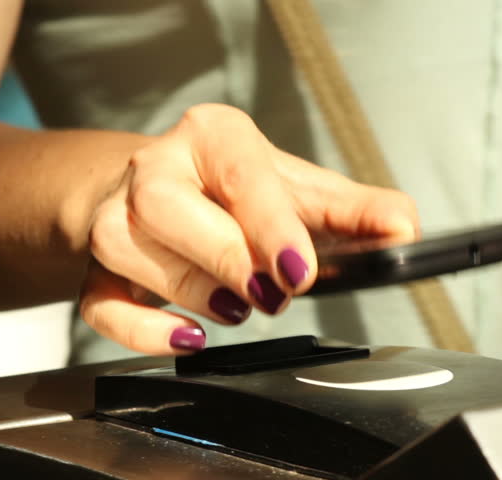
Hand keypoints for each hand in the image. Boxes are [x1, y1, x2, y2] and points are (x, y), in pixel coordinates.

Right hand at [79, 104, 418, 354]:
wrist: (166, 189)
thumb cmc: (237, 191)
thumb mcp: (301, 190)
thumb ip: (356, 212)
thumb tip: (404, 231)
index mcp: (213, 137)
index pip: (242, 176)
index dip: (272, 226)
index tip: (300, 271)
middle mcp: (155, 169)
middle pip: (169, 208)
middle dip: (227, 259)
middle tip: (271, 295)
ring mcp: (116, 218)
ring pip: (134, 255)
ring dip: (194, 293)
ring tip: (237, 305)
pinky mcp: (98, 271)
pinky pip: (105, 306)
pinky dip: (145, 332)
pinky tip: (188, 338)